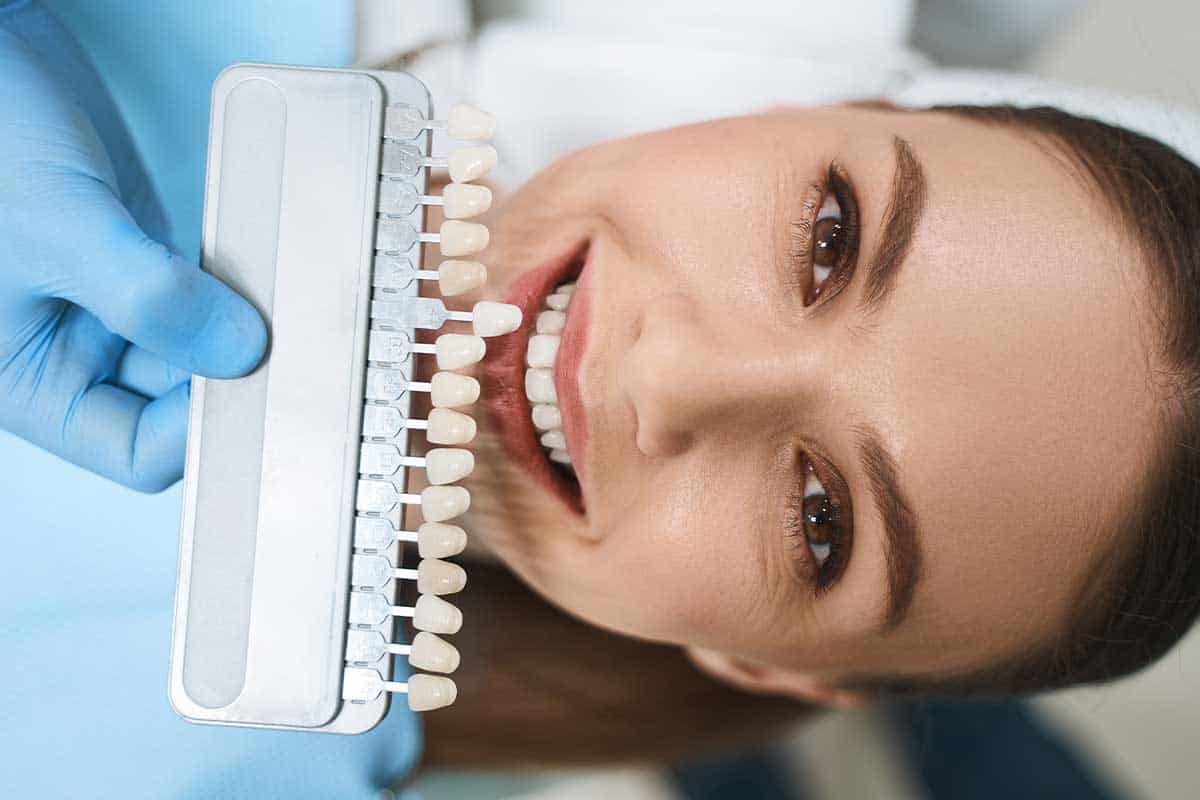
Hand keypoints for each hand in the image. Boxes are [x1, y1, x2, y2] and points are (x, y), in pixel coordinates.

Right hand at [0, 2, 266, 490]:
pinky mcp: (150, 263)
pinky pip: (211, 294)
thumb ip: (145, 296)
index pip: (136, 451)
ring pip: (205, 348)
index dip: (199, 432)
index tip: (256, 386)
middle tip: (300, 351)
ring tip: (296, 307)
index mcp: (32, 381)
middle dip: (236, 378)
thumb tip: (240, 350)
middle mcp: (77, 354)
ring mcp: (119, 309)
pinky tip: (276, 267)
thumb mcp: (58, 229)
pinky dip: (244, 286)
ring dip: (248, 330)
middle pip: (182, 406)